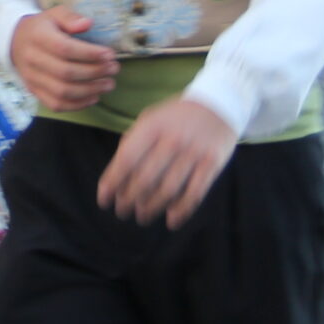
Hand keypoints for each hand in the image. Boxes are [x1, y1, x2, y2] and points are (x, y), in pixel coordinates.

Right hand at [10, 7, 115, 110]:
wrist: (17, 42)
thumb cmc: (43, 27)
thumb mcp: (55, 14)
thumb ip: (71, 17)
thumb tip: (88, 24)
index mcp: (37, 36)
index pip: (64, 49)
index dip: (89, 54)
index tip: (109, 54)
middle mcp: (32, 59)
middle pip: (65, 72)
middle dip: (95, 72)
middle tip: (114, 69)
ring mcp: (32, 78)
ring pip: (62, 92)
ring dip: (90, 90)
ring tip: (109, 84)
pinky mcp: (35, 92)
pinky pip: (56, 104)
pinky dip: (78, 104)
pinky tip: (94, 97)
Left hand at [97, 99, 235, 227]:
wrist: (219, 102)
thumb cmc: (176, 116)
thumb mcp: (151, 118)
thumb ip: (132, 142)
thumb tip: (116, 176)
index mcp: (152, 127)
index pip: (126, 159)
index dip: (112, 183)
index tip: (104, 200)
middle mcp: (172, 140)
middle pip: (145, 179)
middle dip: (129, 200)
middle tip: (122, 211)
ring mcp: (193, 152)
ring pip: (168, 190)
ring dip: (151, 208)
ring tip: (142, 216)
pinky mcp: (212, 164)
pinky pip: (195, 193)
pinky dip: (182, 210)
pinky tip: (171, 220)